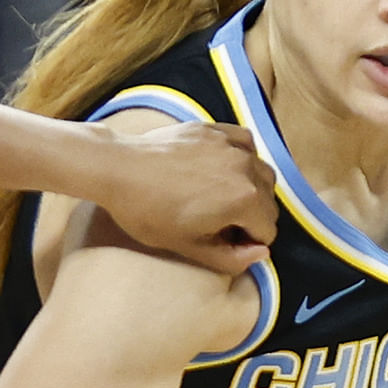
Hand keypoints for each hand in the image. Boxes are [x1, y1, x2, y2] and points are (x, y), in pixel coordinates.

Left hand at [88, 120, 274, 275]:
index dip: (246, 243)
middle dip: (251, 217)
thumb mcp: (188, 246)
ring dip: (250, 189)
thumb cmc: (148, 212)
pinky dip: (242, 158)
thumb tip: (262, 253)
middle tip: (217, 222)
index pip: (267, 231)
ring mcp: (232, 145)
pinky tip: (220, 168)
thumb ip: (230, 257)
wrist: (118, 169)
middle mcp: (247, 168)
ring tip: (218, 197)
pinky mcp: (216, 130)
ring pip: (262, 173)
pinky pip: (246, 144)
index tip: (221, 241)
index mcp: (245, 200)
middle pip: (268, 203)